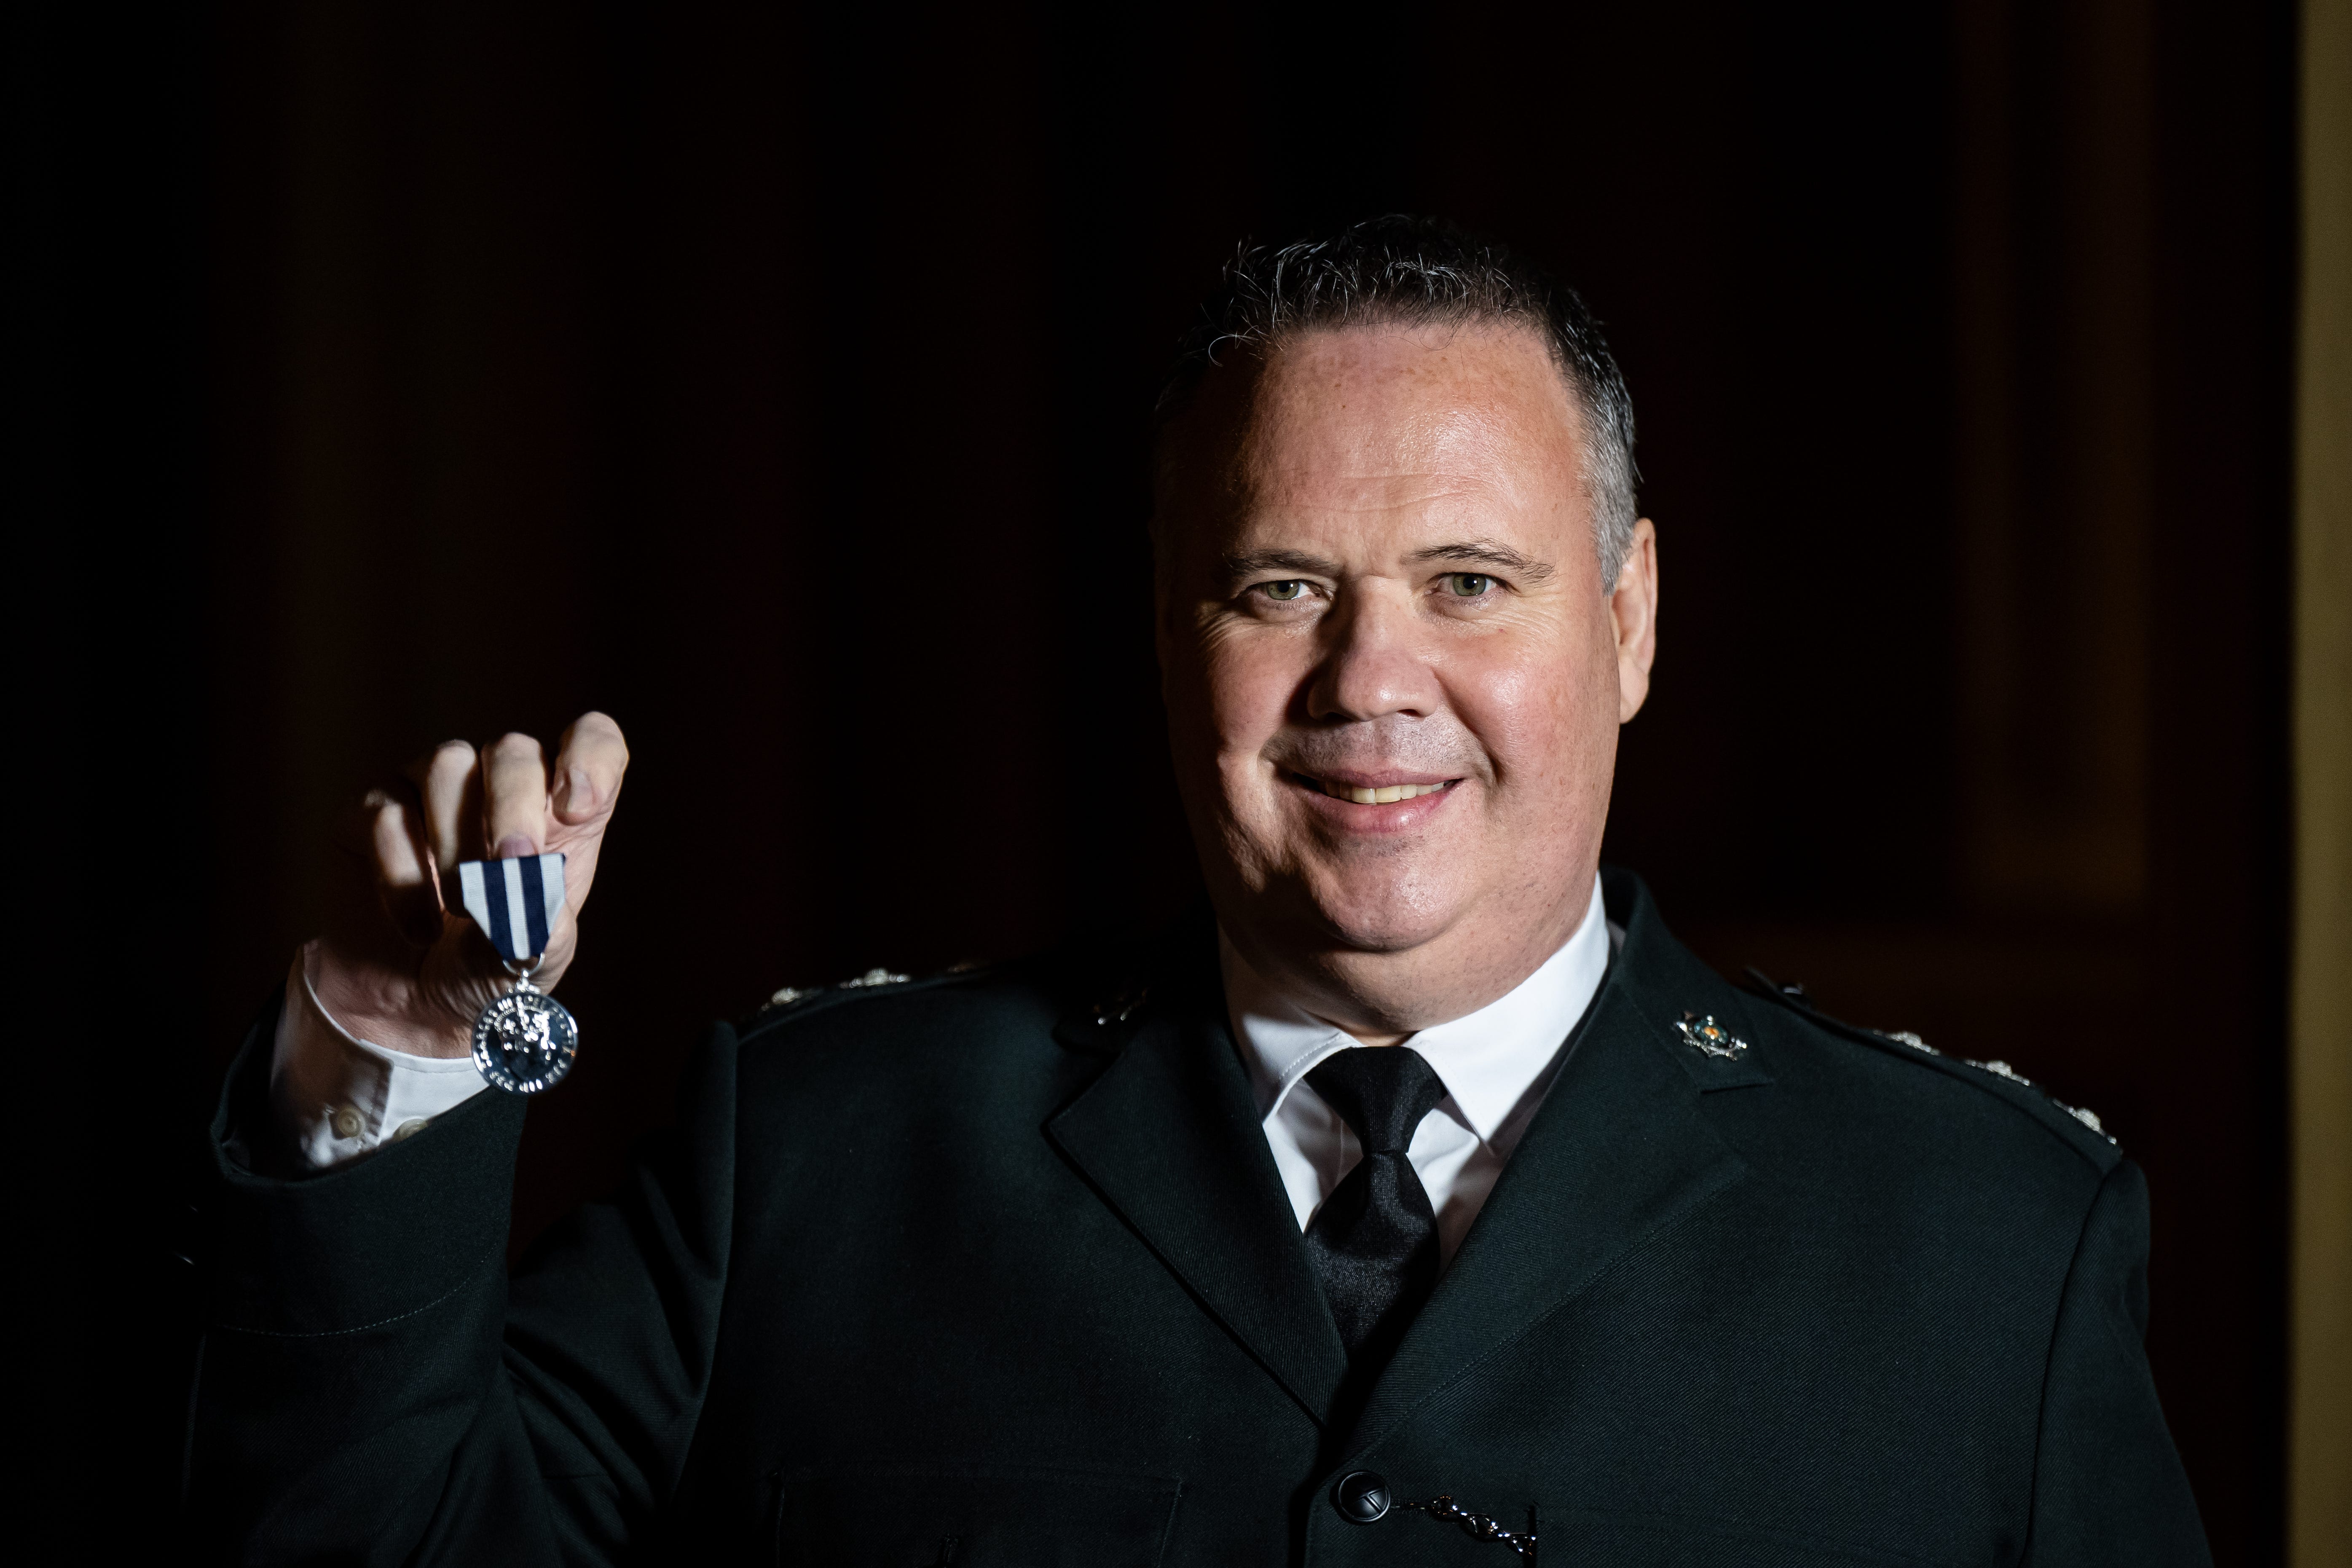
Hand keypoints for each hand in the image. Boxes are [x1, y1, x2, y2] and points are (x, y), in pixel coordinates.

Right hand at [308, 713, 629, 1057]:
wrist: (415, 1007)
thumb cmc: (489, 966)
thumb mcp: (533, 955)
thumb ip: (541, 921)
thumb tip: (531, 889)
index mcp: (561, 811)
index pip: (591, 740)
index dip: (591, 755)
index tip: (578, 805)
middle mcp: (498, 786)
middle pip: (512, 749)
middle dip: (514, 807)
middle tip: (512, 866)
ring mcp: (431, 791)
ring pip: (446, 765)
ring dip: (456, 842)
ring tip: (461, 908)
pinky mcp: (370, 813)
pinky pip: (385, 813)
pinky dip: (404, 876)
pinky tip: (419, 928)